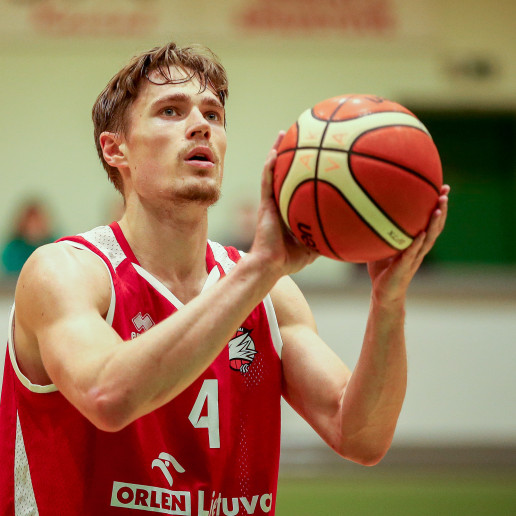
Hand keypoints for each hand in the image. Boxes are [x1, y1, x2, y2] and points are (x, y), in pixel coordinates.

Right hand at [248, 131, 318, 276]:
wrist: (270, 265)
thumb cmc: (289, 260)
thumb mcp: (314, 246)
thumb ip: (326, 236)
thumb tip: (349, 233)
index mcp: (289, 210)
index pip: (297, 185)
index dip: (303, 170)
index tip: (314, 155)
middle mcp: (279, 202)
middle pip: (285, 173)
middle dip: (290, 154)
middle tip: (300, 135)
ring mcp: (270, 202)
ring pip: (273, 172)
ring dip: (277, 152)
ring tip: (283, 134)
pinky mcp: (264, 205)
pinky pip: (266, 182)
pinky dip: (269, 167)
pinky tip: (274, 152)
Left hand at [367, 184, 449, 303]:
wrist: (383, 294)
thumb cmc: (382, 270)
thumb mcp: (380, 246)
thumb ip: (380, 232)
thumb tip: (368, 211)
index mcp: (416, 243)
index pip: (430, 221)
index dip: (437, 206)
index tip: (442, 188)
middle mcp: (419, 249)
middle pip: (435, 226)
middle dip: (442, 209)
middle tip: (445, 192)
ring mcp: (414, 259)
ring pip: (428, 239)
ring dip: (434, 224)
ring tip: (439, 209)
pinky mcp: (404, 267)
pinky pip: (411, 254)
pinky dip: (416, 244)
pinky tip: (421, 233)